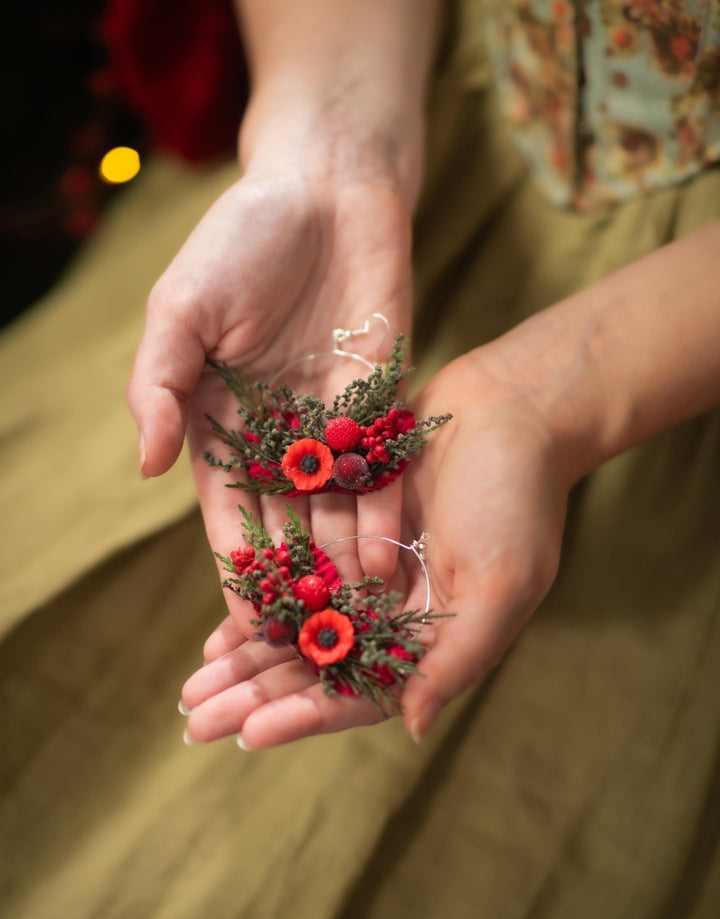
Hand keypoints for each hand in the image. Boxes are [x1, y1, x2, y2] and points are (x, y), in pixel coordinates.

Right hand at [126, 164, 413, 631]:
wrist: (326, 188)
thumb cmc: (240, 242)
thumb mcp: (180, 311)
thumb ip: (160, 386)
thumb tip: (148, 466)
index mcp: (223, 424)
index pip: (228, 511)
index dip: (235, 566)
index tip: (243, 624)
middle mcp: (280, 437)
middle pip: (288, 526)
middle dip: (295, 584)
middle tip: (305, 645)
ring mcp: (335, 426)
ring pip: (338, 512)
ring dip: (342, 566)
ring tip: (353, 620)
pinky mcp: (384, 407)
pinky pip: (385, 470)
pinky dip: (386, 514)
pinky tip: (391, 559)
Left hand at [178, 338, 571, 748]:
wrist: (512, 409)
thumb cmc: (518, 499)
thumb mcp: (502, 584)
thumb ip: (457, 659)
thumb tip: (411, 729)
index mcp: (431, 641)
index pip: (361, 694)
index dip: (307, 715)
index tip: (251, 733)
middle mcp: (393, 617)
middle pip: (316, 671)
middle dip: (257, 697)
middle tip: (198, 722)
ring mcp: (366, 576)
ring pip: (295, 628)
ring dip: (245, 659)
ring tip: (192, 690)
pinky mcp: (343, 533)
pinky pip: (292, 576)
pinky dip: (258, 601)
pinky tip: (214, 632)